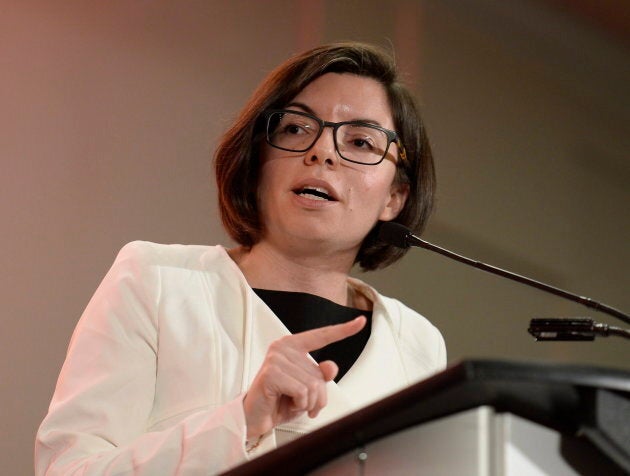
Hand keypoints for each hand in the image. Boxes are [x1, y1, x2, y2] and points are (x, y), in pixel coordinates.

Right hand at [243, 316, 365, 438]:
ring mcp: (276, 358)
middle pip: (320, 375)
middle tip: (301, 403)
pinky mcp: (271, 373)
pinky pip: (302, 392)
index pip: (322, 335)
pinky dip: (299, 404)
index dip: (344, 330)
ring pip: (313, 385)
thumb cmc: (280, 401)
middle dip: (316, 397)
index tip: (361, 321)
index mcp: (293, 345)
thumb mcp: (307, 389)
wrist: (256, 418)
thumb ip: (320, 376)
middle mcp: (284, 347)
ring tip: (291, 402)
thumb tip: (331, 367)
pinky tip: (285, 402)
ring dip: (307, 402)